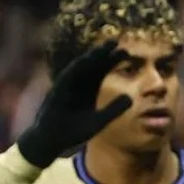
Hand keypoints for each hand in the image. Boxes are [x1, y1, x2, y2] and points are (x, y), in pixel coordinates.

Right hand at [16, 40, 132, 167]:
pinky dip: (76, 70)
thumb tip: (131, 98)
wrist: (52, 141)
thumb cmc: (74, 132)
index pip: (101, 71)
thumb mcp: (99, 120)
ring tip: (103, 48)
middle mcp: (78, 85)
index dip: (112, 61)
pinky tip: (85, 61)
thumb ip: (114, 109)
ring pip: (79, 68)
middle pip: (92, 66)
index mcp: (88, 89)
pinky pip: (67, 78)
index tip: (126, 53)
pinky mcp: (56, 92)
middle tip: (117, 42)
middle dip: (103, 54)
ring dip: (90, 58)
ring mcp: (66, 87)